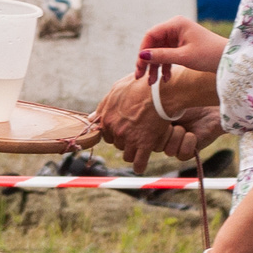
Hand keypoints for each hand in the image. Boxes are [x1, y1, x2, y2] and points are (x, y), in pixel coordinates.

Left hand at [91, 77, 217, 173]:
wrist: (161, 92)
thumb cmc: (140, 86)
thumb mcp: (117, 89)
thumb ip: (103, 105)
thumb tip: (91, 118)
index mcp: (106, 117)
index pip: (105, 133)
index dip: (114, 131)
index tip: (123, 129)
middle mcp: (115, 129)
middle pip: (116, 143)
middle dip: (124, 140)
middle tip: (136, 133)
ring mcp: (129, 139)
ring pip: (126, 154)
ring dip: (132, 151)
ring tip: (140, 147)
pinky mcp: (144, 145)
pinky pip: (138, 163)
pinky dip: (139, 166)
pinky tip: (140, 166)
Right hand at [135, 16, 225, 77]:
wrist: (228, 60)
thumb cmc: (209, 55)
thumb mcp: (183, 57)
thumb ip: (162, 56)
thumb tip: (141, 56)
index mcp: (176, 24)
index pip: (151, 35)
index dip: (143, 51)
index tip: (140, 66)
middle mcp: (175, 28)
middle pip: (153, 44)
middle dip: (147, 62)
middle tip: (140, 77)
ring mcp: (179, 37)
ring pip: (160, 52)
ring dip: (155, 67)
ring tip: (152, 83)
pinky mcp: (182, 46)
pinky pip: (168, 55)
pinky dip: (165, 67)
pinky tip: (166, 79)